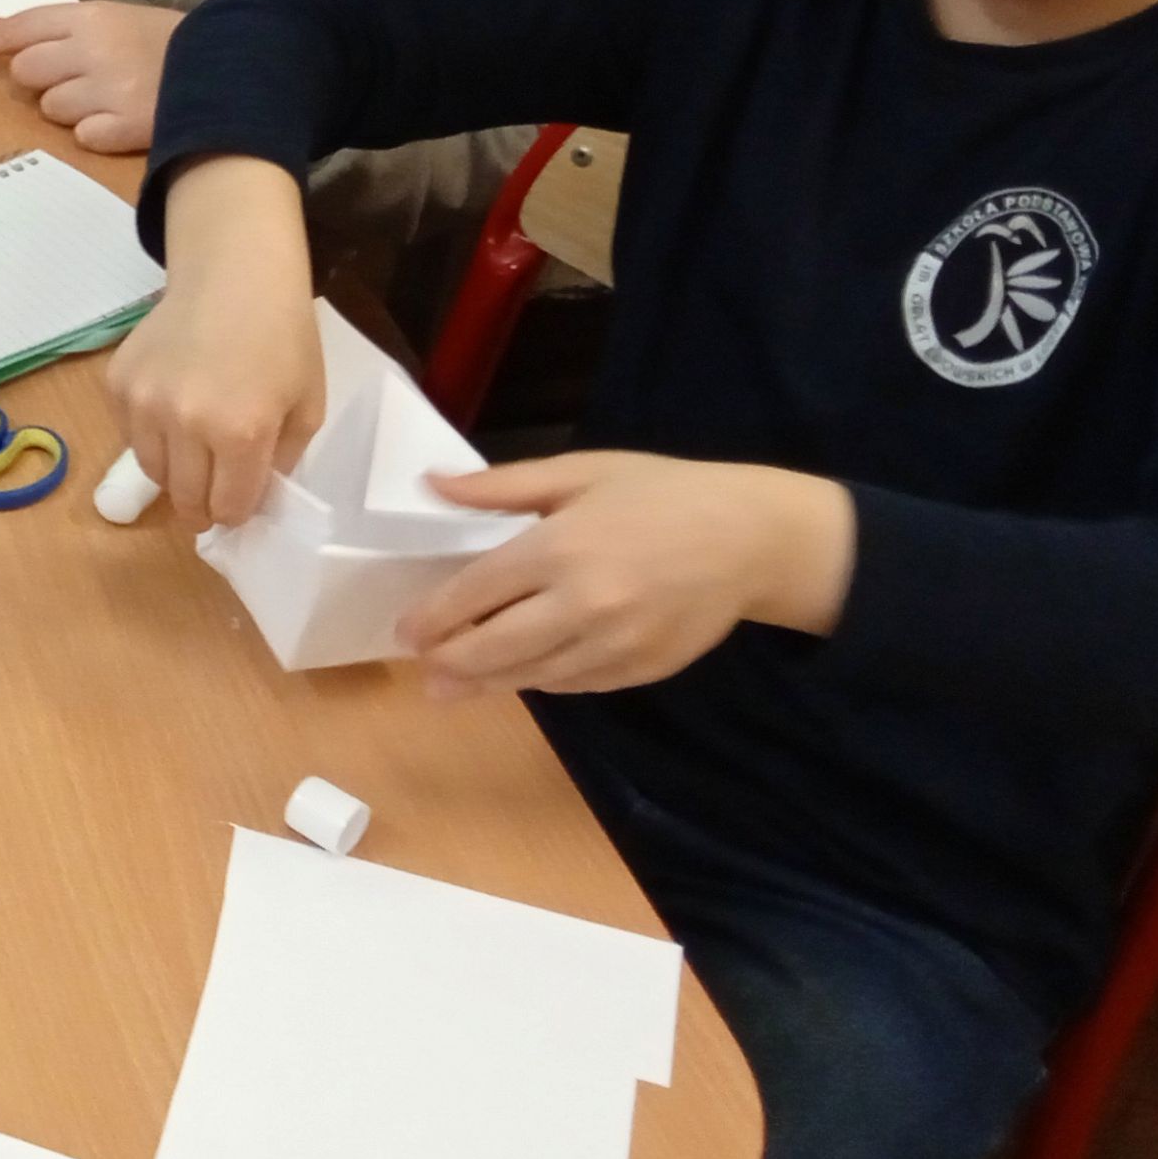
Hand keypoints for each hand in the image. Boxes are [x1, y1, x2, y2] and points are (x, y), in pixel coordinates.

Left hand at [0, 0, 177, 152]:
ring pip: (52, 110)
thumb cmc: (167, 43)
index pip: (20, 28)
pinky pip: (83, 137)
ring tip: (110, 99)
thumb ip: (59, 26)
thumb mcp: (115, 19)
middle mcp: (93, 50)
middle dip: (40, 82)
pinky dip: (96, 133)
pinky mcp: (126, 126)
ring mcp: (109, 90)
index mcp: (91, 17)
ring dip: (71, 109)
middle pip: (27, 74)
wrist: (232, 67)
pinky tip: (123, 120)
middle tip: (72, 81)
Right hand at [107, 156, 319, 525]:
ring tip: (191, 456)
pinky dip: (149, 436)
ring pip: (152, 471)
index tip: (237, 505)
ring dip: (174, 475)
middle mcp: (185, 424)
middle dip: (202, 507)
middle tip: (210, 501)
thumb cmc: (282, 337)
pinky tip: (171, 411)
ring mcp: (144, 402)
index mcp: (239, 433)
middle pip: (185, 498)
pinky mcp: (118, 383)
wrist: (233, 275)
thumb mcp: (306, 405)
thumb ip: (281, 460)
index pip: (228, 506)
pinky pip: (129, 434)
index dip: (236, 512)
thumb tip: (251, 494)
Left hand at [401, 456, 855, 694]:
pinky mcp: (641, 669)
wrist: (752, 537)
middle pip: (495, 647)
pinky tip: (519, 677)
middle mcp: (584, 603)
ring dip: (488, 683)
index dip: (433, 616)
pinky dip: (541, 682)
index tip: (405, 630)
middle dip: (450, 663)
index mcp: (561, 547)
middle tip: (422, 671)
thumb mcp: (581, 472)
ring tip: (453, 687)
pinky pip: (574, 685)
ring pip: (532, 675)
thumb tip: (434, 486)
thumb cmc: (662, 494)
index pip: (476, 592)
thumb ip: (502, 486)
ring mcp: (615, 644)